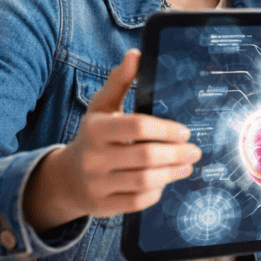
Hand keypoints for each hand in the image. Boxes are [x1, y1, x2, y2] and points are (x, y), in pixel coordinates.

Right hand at [22, 50, 200, 231]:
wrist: (65, 178)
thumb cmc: (93, 135)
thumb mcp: (102, 107)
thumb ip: (120, 81)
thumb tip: (136, 54)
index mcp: (96, 129)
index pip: (137, 127)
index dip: (166, 129)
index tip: (185, 132)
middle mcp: (94, 157)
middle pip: (146, 157)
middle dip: (177, 154)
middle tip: (194, 151)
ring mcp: (97, 184)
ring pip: (144, 181)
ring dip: (172, 173)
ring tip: (187, 165)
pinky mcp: (103, 206)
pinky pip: (138, 201)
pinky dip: (156, 191)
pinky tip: (165, 181)